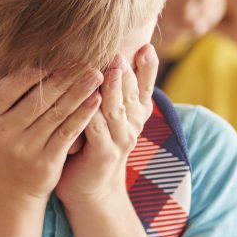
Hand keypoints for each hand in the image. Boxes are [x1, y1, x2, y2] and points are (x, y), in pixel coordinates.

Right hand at [0, 56, 102, 204]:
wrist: (2, 193)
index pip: (8, 89)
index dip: (30, 73)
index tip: (49, 57)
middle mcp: (4, 134)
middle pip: (37, 100)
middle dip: (63, 77)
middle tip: (83, 57)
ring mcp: (27, 149)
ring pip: (56, 114)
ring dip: (78, 92)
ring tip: (95, 73)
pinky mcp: (47, 162)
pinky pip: (68, 133)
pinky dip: (84, 115)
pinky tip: (96, 99)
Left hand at [56, 44, 160, 208]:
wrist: (91, 189)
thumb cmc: (92, 144)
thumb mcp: (106, 114)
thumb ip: (109, 90)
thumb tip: (105, 55)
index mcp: (135, 111)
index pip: (145, 84)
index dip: (148, 67)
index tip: (146, 46)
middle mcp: (132, 124)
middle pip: (131, 92)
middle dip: (126, 72)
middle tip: (121, 52)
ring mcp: (120, 139)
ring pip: (116, 108)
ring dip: (112, 88)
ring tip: (110, 69)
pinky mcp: (103, 153)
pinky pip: (97, 128)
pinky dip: (92, 112)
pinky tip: (88, 98)